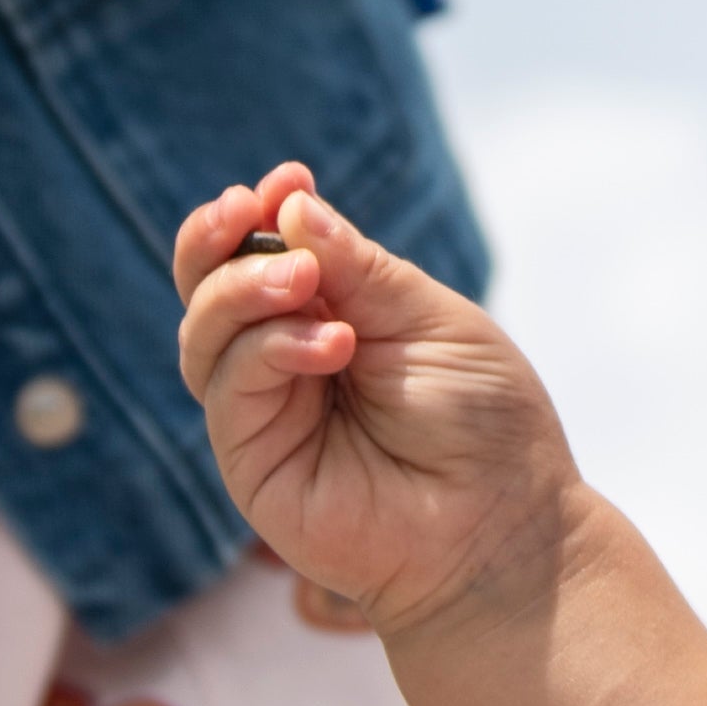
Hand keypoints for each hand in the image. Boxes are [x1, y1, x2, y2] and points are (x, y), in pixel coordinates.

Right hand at [174, 173, 578, 638]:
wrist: (504, 527)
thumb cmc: (483, 423)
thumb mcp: (430, 319)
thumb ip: (358, 268)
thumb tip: (289, 204)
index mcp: (330, 319)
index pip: (260, 255)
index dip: (256, 213)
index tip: (286, 177)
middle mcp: (284, 365)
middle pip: (206, 289)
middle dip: (215, 240)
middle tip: (247, 208)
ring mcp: (262, 415)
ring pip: (202, 334)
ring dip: (243, 290)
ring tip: (303, 283)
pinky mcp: (251, 465)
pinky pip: (228, 389)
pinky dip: (268, 349)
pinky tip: (329, 343)